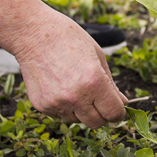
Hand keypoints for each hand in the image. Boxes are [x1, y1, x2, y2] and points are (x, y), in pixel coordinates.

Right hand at [12, 11, 127, 128]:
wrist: (33, 34)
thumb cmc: (69, 39)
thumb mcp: (98, 56)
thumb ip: (111, 84)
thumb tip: (123, 103)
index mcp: (94, 82)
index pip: (113, 113)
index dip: (118, 112)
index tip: (117, 107)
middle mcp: (76, 97)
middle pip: (96, 123)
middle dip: (101, 113)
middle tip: (97, 98)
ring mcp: (57, 103)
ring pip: (78, 120)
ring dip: (81, 110)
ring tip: (74, 85)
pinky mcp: (42, 106)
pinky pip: (60, 115)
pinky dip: (64, 106)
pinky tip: (60, 85)